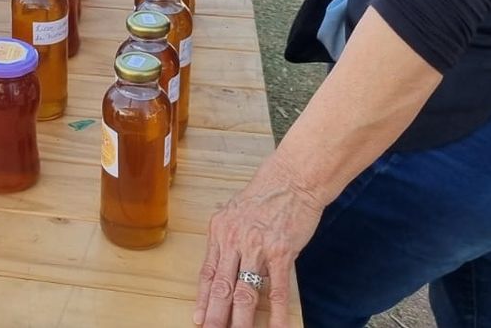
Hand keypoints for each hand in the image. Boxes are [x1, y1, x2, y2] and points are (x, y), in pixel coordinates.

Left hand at [193, 154, 324, 327]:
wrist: (293, 178)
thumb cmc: (267, 192)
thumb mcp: (236, 211)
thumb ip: (230, 236)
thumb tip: (225, 257)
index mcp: (220, 230)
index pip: (208, 272)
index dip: (203, 298)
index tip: (198, 318)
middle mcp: (234, 240)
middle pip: (221, 286)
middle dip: (215, 315)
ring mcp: (257, 247)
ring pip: (244, 291)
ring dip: (239, 320)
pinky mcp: (281, 252)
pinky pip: (277, 289)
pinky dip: (277, 313)